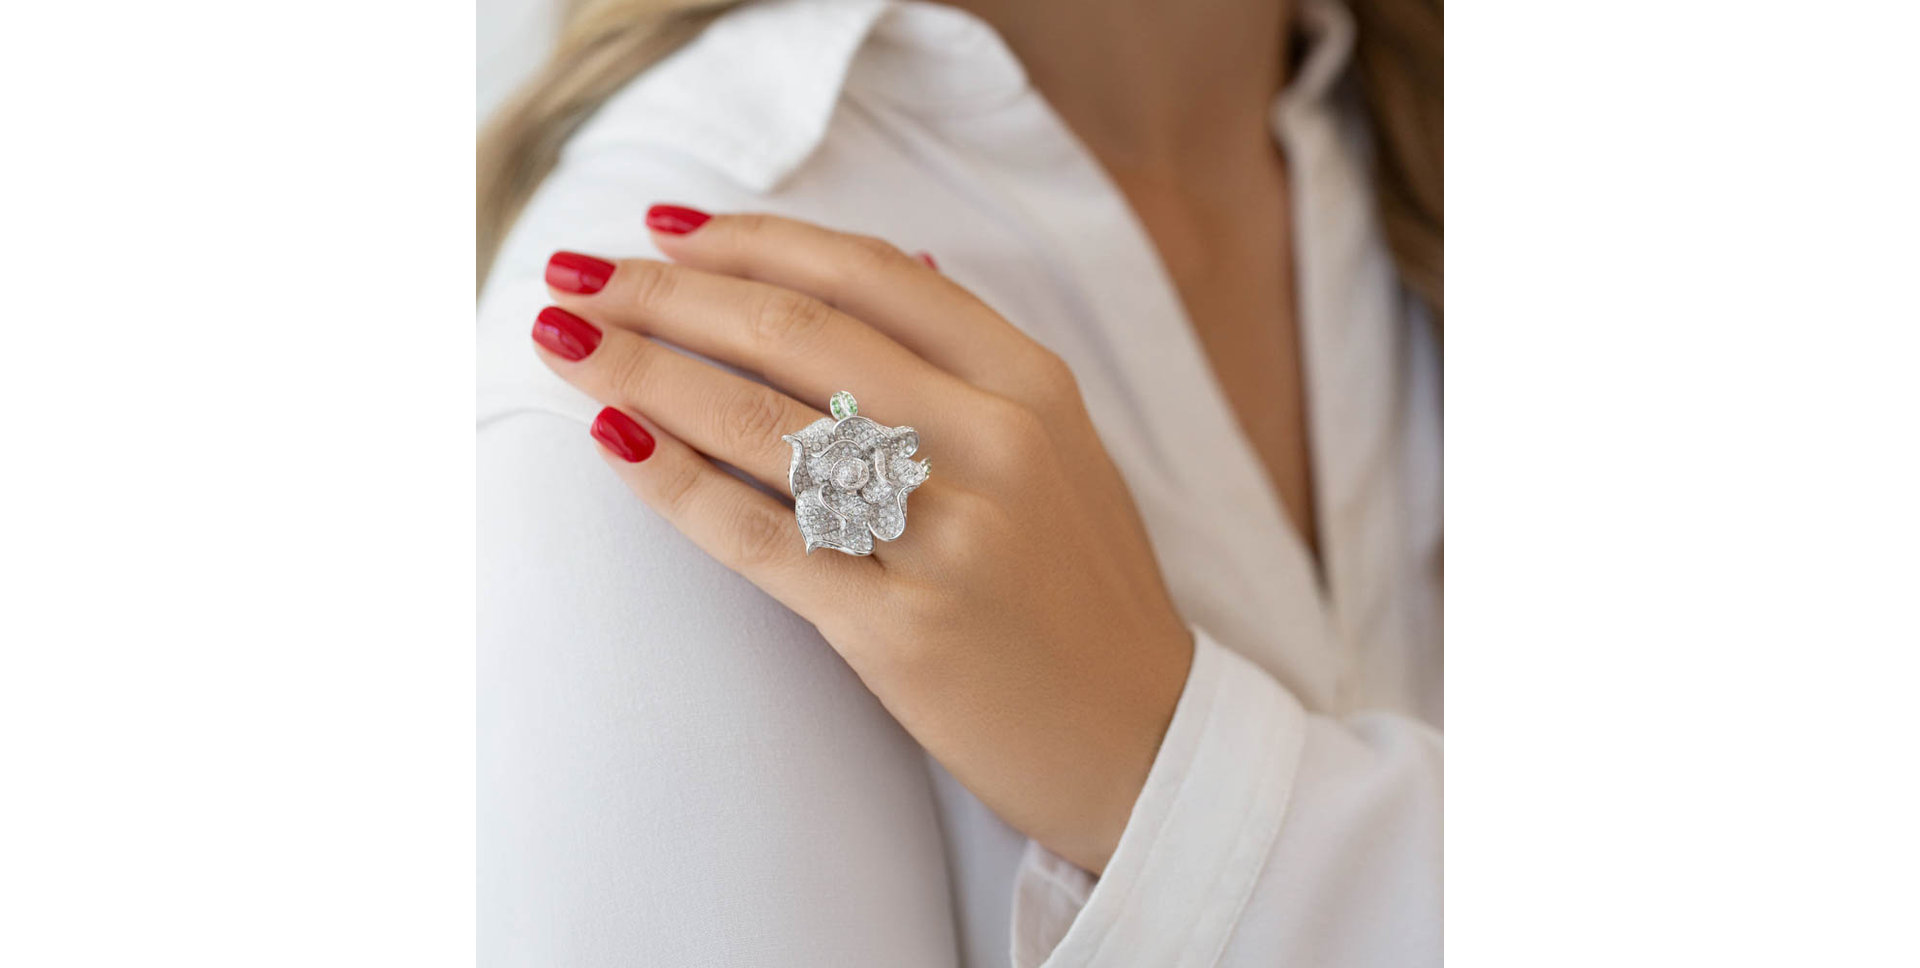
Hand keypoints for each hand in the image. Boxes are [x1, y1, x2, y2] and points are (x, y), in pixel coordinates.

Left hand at [533, 206, 1192, 872]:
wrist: (1141, 743)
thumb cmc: (1082, 591)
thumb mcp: (1062, 450)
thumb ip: (974, 359)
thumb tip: (890, 258)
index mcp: (1030, 383)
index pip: (864, 273)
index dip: (749, 239)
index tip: (662, 228)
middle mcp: (992, 441)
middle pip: (793, 331)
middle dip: (664, 293)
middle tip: (574, 275)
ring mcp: (947, 534)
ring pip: (759, 422)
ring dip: (640, 370)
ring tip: (562, 343)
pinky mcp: (899, 627)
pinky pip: (755, 535)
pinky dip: (671, 481)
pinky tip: (612, 441)